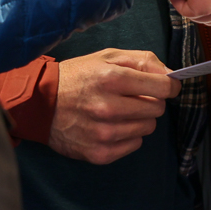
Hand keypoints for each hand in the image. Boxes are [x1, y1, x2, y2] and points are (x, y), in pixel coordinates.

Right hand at [48, 49, 180, 164]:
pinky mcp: (99, 153)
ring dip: (139, 119)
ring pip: (147, 128)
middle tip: (133, 97)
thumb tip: (170, 75)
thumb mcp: (107, 56)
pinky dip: (128, 135)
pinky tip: (111, 125)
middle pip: (157, 109)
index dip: (169, 86)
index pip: (163, 87)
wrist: (40, 103)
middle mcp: (108, 107)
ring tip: (119, 111)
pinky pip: (134, 144)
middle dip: (151, 101)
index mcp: (112, 78)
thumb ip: (142, 60)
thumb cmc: (77, 76)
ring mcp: (104, 133)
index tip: (166, 86)